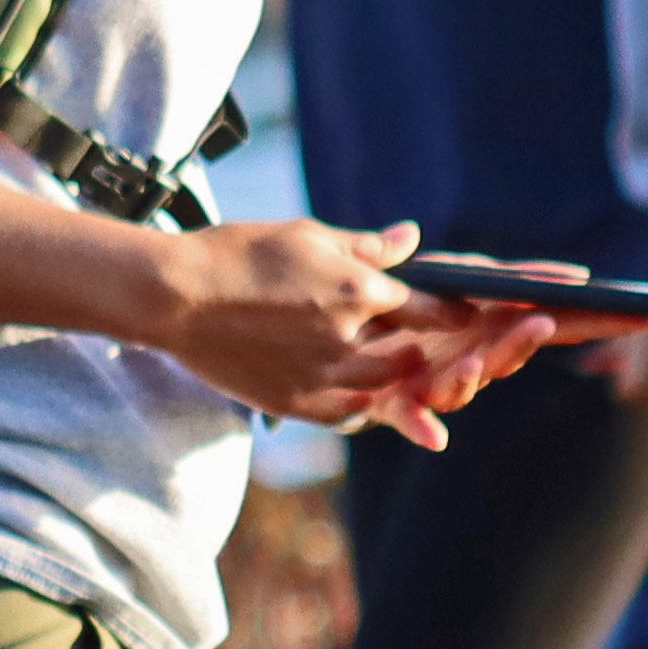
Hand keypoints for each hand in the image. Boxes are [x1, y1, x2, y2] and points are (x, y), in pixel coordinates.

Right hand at [118, 217, 507, 434]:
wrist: (174, 296)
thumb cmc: (239, 254)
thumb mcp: (306, 235)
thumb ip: (366, 245)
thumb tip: (412, 236)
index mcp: (356, 290)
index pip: (430, 309)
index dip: (456, 314)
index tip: (473, 316)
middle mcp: (348, 339)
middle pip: (415, 357)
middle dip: (436, 356)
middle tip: (457, 356)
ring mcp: (323, 377)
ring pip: (385, 390)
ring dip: (401, 383)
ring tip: (410, 377)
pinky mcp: (298, 404)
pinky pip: (348, 413)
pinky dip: (362, 404)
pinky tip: (363, 395)